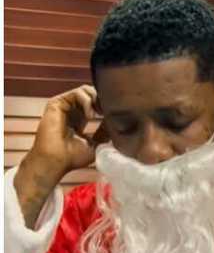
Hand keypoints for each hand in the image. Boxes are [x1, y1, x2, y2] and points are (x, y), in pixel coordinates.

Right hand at [15, 85, 108, 226]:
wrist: (56, 161)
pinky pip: (76, 93)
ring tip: (100, 113)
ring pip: (85, 90)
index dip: (108, 106)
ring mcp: (64, 106)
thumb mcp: (97, 144)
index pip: (96, 104)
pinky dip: (87, 101)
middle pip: (92, 94)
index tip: (117, 115)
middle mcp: (72, 110)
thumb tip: (118, 122)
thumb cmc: (73, 157)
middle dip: (104, 100)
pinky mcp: (56, 103)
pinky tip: (91, 115)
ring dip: (97, 99)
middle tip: (110, 112)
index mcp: (80, 119)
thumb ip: (106, 132)